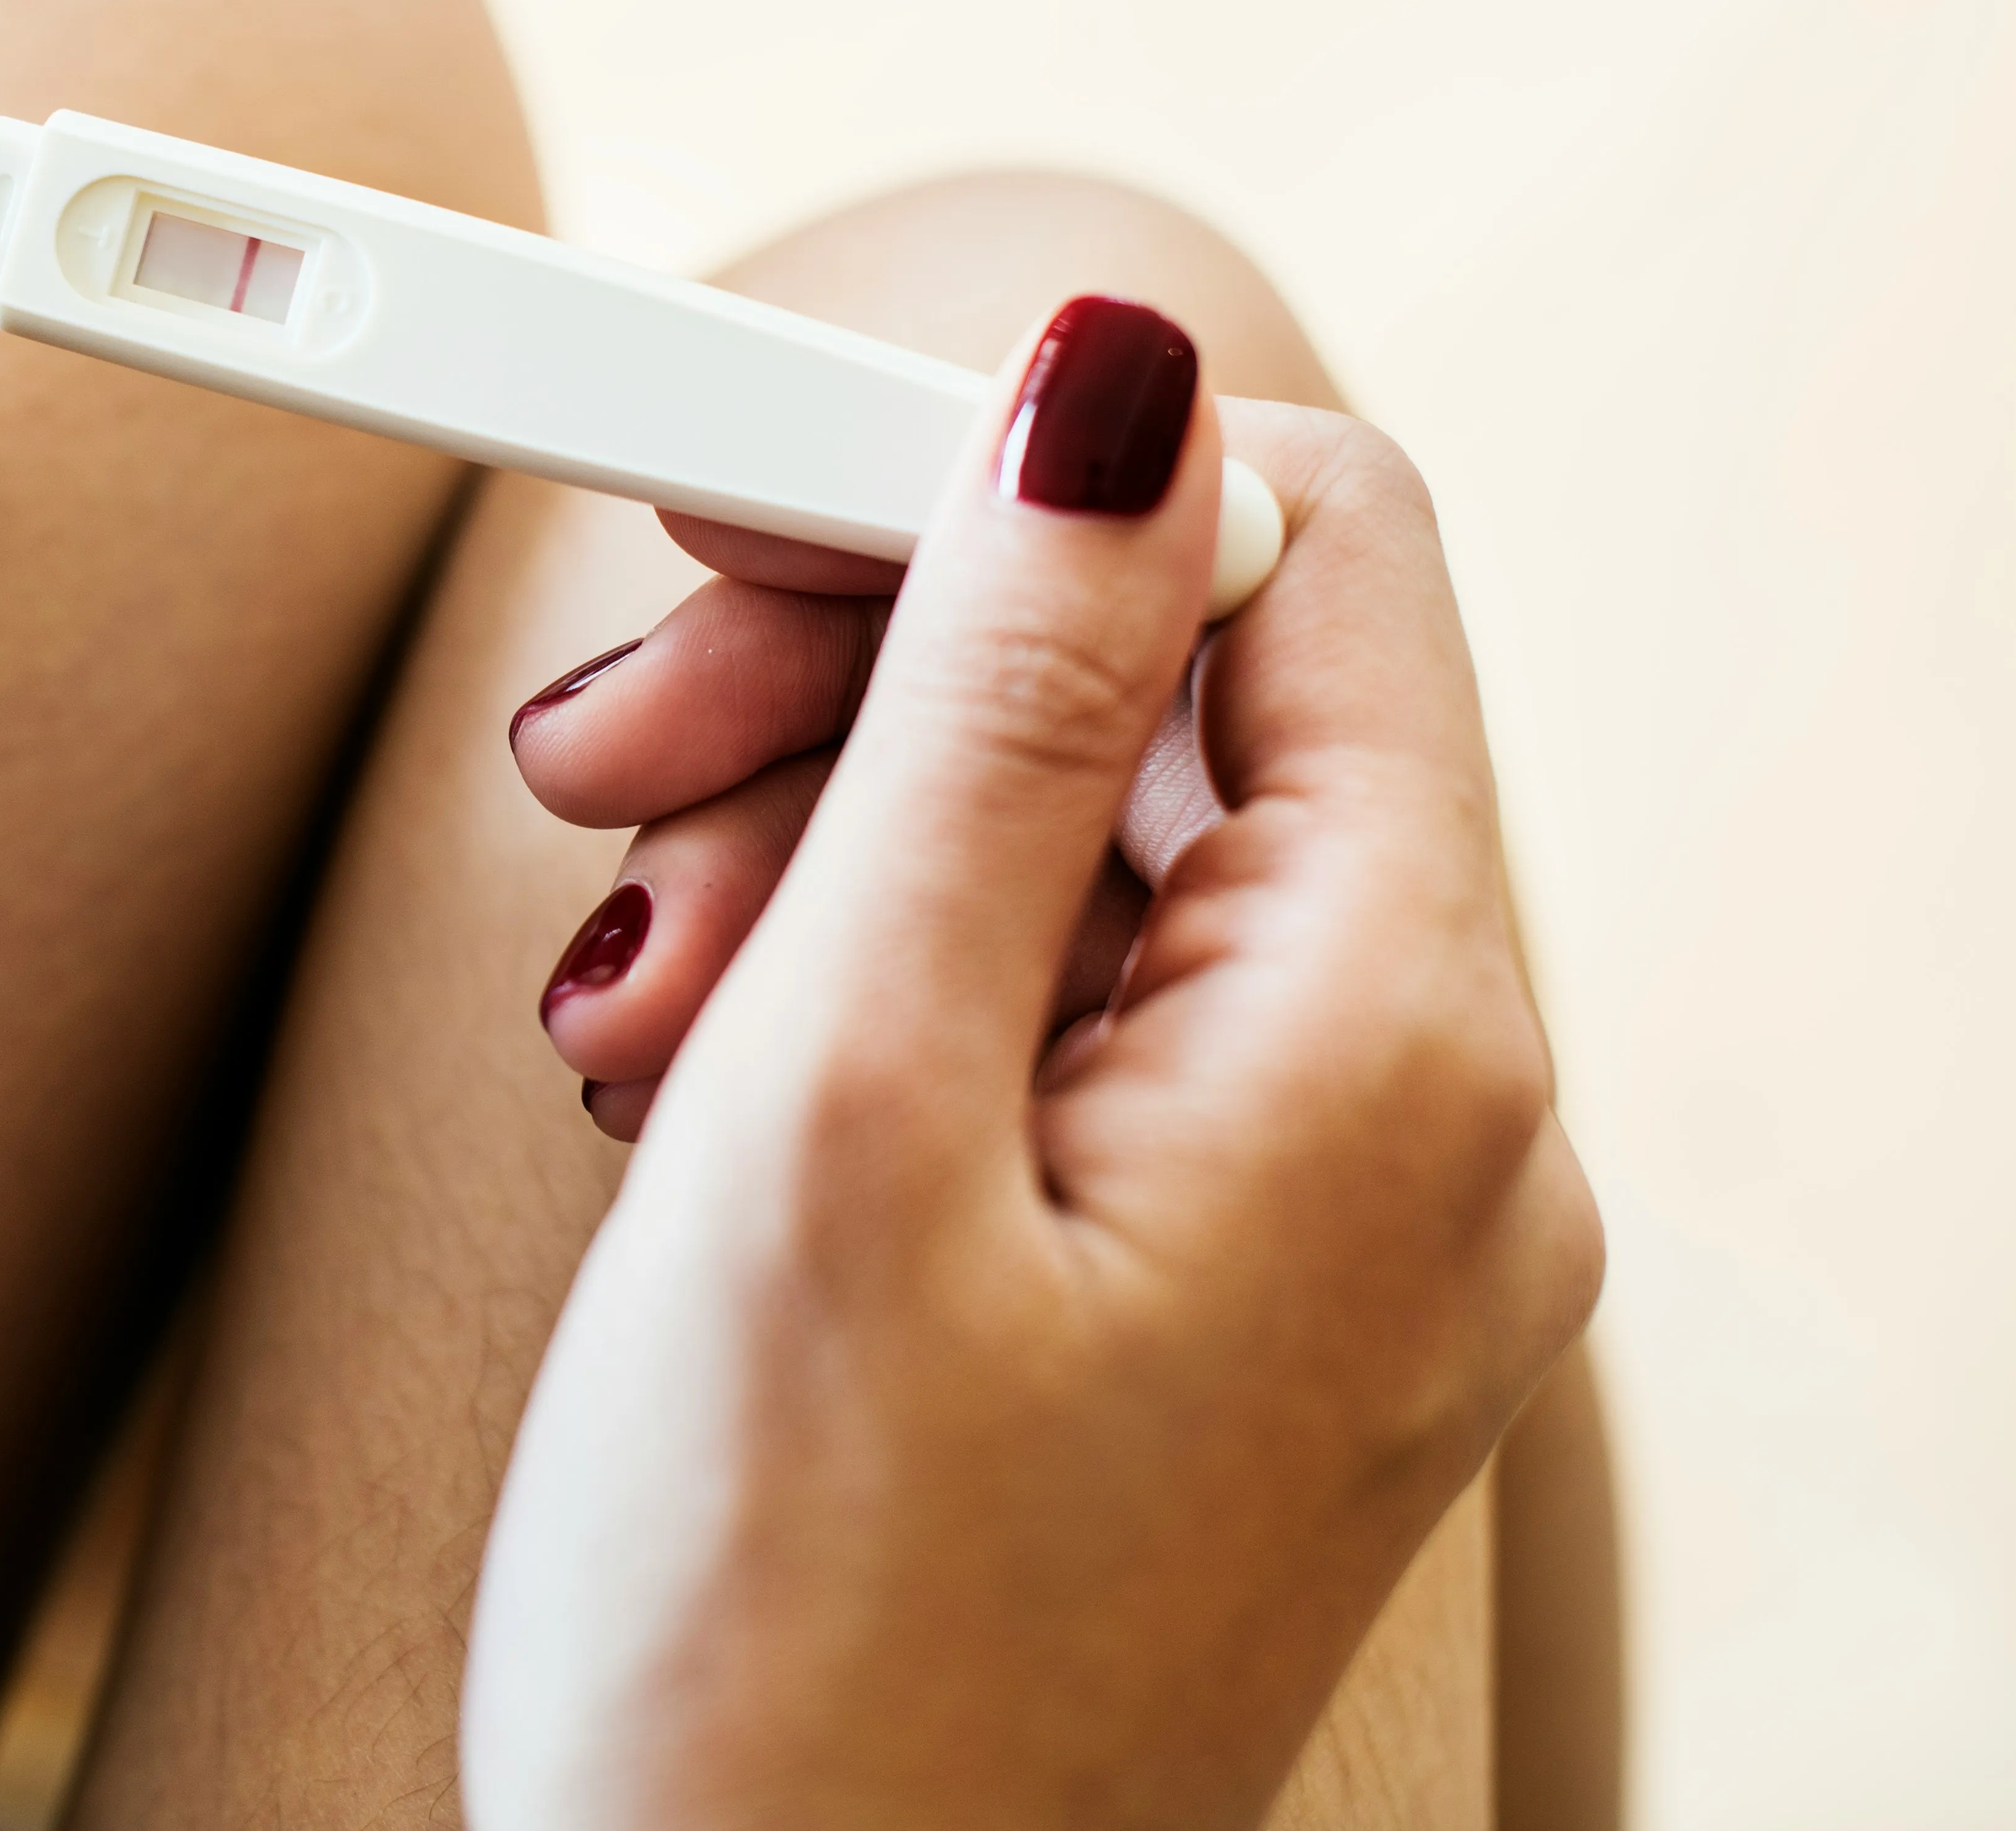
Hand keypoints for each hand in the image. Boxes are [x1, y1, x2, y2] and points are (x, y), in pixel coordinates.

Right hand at [463, 300, 1602, 1826]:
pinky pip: (1056, 1031)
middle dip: (851, 690)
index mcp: (1392, 1048)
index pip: (1288, 549)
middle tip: (595, 774)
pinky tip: (698, 1101)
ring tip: (624, 1020)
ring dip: (814, 862)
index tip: (727, 494)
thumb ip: (995, 713)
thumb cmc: (770, 1637)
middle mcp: (1420, 1122)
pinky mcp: (1203, 1292)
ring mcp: (1321, 1222)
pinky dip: (857, 1008)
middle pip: (1158, 703)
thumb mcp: (843, 1109)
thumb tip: (1118, 378)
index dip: (998, 472)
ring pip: (1073, 862)